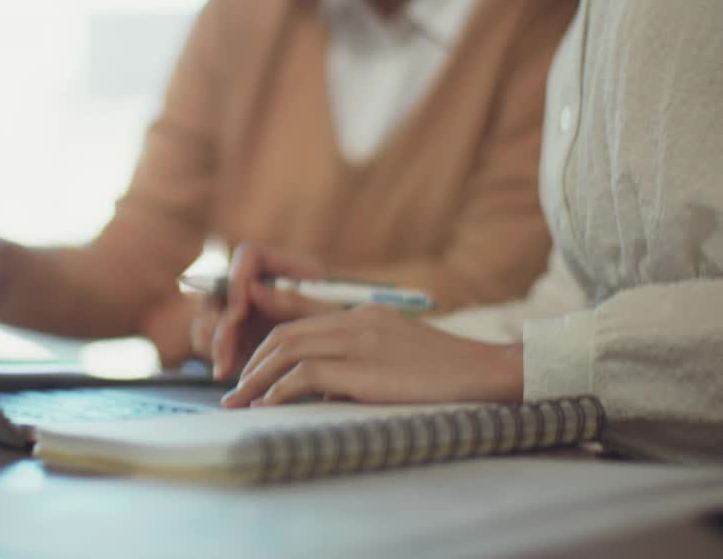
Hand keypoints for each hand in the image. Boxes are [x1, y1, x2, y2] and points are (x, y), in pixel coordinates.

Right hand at [210, 243, 335, 379]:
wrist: (348, 360)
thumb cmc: (349, 328)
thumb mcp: (330, 314)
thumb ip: (294, 301)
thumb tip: (253, 289)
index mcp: (284, 267)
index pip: (248, 256)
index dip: (237, 281)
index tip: (239, 313)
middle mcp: (259, 284)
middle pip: (222, 288)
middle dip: (221, 323)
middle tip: (226, 353)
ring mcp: (246, 310)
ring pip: (212, 316)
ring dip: (214, 342)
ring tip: (225, 368)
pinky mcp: (239, 336)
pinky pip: (213, 340)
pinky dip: (216, 356)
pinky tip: (226, 372)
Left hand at [220, 305, 522, 407]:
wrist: (487, 374)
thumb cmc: (448, 376)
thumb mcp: (395, 361)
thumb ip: (356, 367)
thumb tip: (318, 393)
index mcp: (363, 314)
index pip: (300, 319)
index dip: (267, 342)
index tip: (247, 367)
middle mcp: (356, 319)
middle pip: (285, 332)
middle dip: (253, 362)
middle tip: (235, 390)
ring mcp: (359, 339)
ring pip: (287, 350)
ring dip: (257, 378)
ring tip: (240, 403)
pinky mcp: (364, 367)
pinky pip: (305, 375)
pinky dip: (279, 391)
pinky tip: (267, 408)